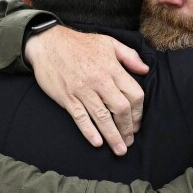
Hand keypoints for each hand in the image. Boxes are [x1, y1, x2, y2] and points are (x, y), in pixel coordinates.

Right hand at [25, 26, 147, 154]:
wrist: (47, 43)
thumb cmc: (80, 43)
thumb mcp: (108, 42)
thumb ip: (129, 56)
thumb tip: (145, 70)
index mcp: (112, 69)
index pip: (134, 94)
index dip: (139, 112)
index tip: (138, 124)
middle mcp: (99, 81)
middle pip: (120, 109)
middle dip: (127, 128)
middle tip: (129, 141)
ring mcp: (82, 90)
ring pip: (102, 117)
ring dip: (113, 136)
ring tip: (119, 149)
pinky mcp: (67, 97)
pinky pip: (80, 117)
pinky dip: (89, 131)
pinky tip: (97, 142)